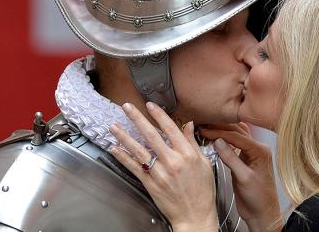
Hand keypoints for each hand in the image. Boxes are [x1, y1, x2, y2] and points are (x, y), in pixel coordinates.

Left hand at [109, 102, 218, 231]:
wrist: (195, 215)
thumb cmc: (202, 191)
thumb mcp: (204, 163)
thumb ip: (193, 143)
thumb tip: (188, 125)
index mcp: (187, 154)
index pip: (170, 128)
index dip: (158, 115)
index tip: (150, 105)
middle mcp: (172, 162)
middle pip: (151, 135)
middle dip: (137, 119)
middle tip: (127, 107)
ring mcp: (160, 173)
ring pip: (139, 150)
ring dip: (124, 137)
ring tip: (114, 126)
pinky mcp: (150, 184)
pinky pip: (134, 168)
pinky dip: (123, 157)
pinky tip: (115, 149)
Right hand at [200, 124, 281, 231]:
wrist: (262, 213)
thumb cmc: (259, 198)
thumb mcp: (243, 178)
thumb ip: (231, 158)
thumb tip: (219, 142)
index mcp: (261, 151)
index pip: (238, 136)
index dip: (220, 132)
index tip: (206, 130)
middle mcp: (257, 150)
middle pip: (237, 133)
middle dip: (220, 129)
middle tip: (204, 127)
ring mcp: (251, 155)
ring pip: (236, 138)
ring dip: (222, 133)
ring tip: (208, 130)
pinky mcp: (244, 162)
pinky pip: (234, 147)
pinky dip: (225, 142)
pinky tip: (217, 139)